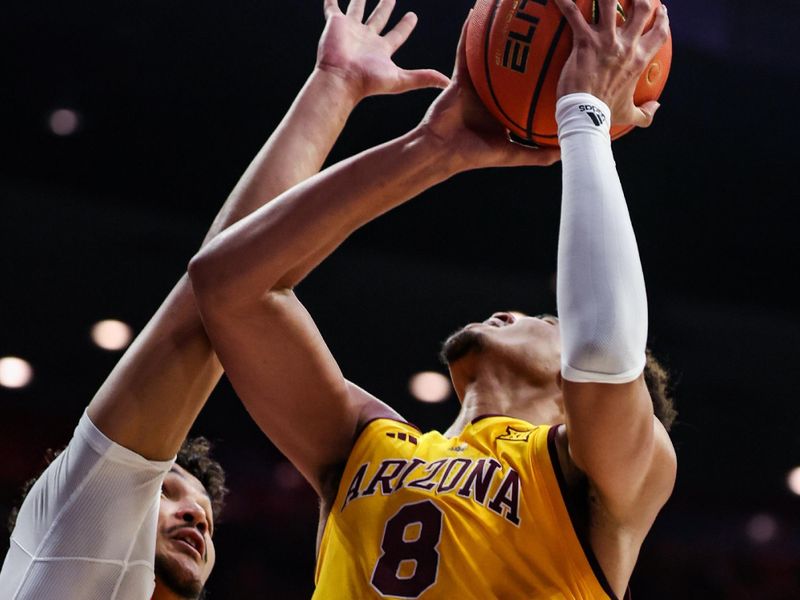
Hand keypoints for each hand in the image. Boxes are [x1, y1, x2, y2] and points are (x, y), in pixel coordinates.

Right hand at [317, 0, 449, 99]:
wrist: (341, 79)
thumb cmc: (368, 81)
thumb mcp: (401, 79)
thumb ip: (423, 78)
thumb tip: (448, 82)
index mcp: (381, 50)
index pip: (397, 34)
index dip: (405, 25)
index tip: (413, 16)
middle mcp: (366, 39)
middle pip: (379, 19)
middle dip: (385, 7)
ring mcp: (350, 31)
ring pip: (357, 9)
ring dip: (360, 0)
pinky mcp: (335, 24)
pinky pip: (332, 7)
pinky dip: (331, 0)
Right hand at [418, 14, 559, 170]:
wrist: (443, 152)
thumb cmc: (475, 155)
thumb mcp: (513, 154)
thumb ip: (538, 154)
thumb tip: (566, 151)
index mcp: (503, 109)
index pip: (527, 90)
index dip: (542, 76)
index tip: (562, 61)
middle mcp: (490, 94)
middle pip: (511, 67)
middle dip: (525, 49)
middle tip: (542, 29)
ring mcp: (475, 84)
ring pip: (488, 54)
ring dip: (497, 34)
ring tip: (512, 14)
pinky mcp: (459, 78)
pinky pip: (464, 51)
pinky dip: (467, 33)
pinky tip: (475, 13)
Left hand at [553, 0, 669, 126]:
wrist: (586, 116)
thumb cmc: (605, 115)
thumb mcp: (629, 115)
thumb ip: (646, 113)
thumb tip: (656, 107)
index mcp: (639, 59)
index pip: (659, 32)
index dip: (662, 18)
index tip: (661, 9)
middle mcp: (626, 45)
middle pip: (641, 8)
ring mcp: (605, 41)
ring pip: (610, 2)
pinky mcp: (584, 41)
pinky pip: (573, 14)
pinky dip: (564, 2)